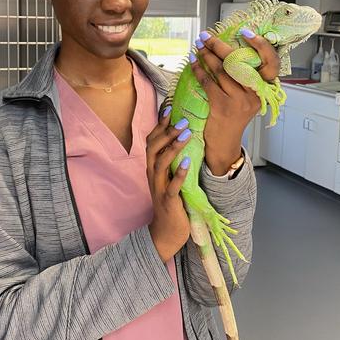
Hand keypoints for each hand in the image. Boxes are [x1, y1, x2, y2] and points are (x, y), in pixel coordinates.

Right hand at [145, 107, 191, 261]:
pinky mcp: (168, 200)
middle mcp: (152, 175)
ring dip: (173, 147)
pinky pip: (172, 185)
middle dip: (167, 132)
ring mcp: (158, 187)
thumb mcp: (169, 177)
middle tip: (182, 119)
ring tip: (186, 135)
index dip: (159, 125)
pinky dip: (179, 173)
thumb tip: (183, 138)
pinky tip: (188, 162)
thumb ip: (172, 160)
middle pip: (153, 148)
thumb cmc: (171, 201)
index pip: (151, 141)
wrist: (166, 232)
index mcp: (152, 167)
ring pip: (161, 163)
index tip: (168, 108)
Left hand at [192, 31, 279, 174]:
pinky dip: (199, 70)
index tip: (245, 32)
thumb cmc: (233, 116)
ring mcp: (240, 101)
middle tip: (206, 36)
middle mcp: (256, 94)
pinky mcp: (224, 107)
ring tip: (198, 46)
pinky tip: (193, 62)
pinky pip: (209, 82)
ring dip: (207, 55)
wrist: (225, 143)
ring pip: (222, 70)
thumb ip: (244, 77)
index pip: (270, 62)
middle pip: (239, 62)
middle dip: (219, 46)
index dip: (260, 45)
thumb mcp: (246, 97)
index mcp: (265, 89)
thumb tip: (228, 49)